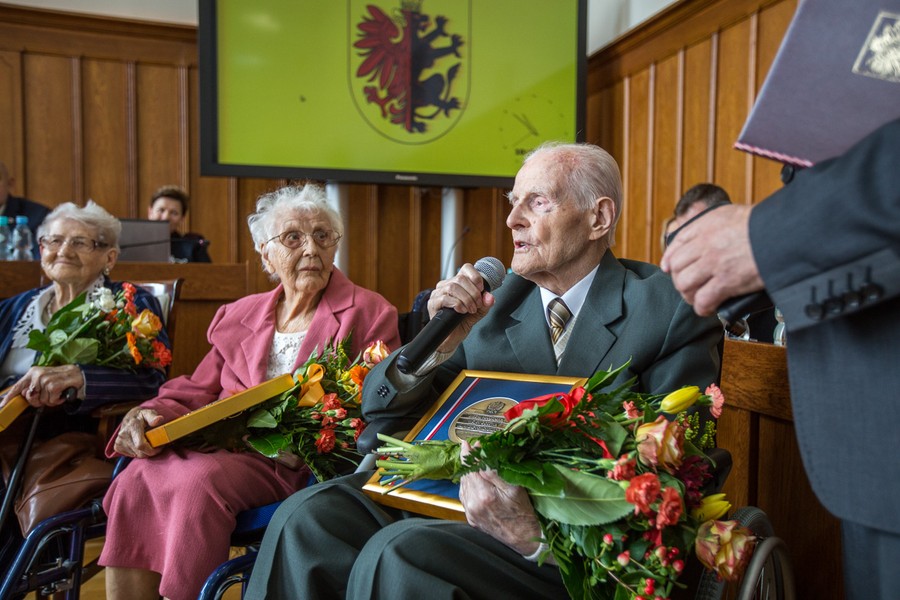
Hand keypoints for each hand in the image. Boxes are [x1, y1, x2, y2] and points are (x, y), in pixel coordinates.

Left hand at [3, 365, 83, 407]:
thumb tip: (25, 396)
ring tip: (57, 393)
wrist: (80, 375)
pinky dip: (58, 400)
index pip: (18, 386)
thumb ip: (33, 388)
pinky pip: (51, 401)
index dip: (9, 397)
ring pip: (42, 401)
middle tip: (48, 396)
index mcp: (33, 373)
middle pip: (30, 397)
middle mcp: (37, 375)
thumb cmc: (62, 379)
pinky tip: (62, 393)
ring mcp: (45, 380)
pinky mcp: (53, 385)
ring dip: (51, 400)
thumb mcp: (45, 381)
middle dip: (39, 401)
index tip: (2, 405)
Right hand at [113, 406, 163, 458]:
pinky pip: (131, 455)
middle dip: (150, 451)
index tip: (160, 446)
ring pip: (136, 455)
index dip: (152, 449)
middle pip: (140, 452)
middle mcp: (123, 434)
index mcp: (132, 426)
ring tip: (147, 443)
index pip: (141, 445)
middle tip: (156, 445)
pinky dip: (137, 452)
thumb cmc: (142, 416)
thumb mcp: (148, 413)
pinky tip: (139, 444)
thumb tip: (159, 419)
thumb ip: (153, 417)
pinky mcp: (117, 446)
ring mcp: (119, 441)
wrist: (129, 418)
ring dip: (144, 452)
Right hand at [427, 264, 495, 352]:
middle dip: (473, 292)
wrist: (452, 338)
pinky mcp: (433, 303)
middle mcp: (446, 285)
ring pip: (453, 287)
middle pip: (460, 278)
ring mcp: (438, 293)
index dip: (476, 276)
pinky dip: (457, 304)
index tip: (482, 289)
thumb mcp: (479, 311)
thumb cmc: (463, 322)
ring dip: (466, 299)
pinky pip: (445, 298)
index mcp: (457, 283)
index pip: (466, 268)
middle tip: (478, 304)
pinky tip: (462, 311)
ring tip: (471, 309)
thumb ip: (485, 303)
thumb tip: (490, 297)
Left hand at [458, 441, 542, 555]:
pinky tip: (475, 481)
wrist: (524, 539)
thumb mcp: (515, 488)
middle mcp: (473, 505)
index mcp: (484, 495)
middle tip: (474, 449)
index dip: (468, 454)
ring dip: (468, 474)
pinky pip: (465, 497)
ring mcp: (471, 513)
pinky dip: (468, 486)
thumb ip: (496, 472)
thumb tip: (482, 456)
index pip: (470, 468)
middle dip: (469, 462)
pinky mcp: (471, 519)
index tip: (467, 443)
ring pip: (464, 486)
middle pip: (465, 476)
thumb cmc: (523, 513)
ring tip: (475, 464)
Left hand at [661, 204, 764, 315]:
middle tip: (690, 286)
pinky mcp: (727, 281)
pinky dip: (703, 307)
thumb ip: (713, 224)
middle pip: (677, 267)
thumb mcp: (731, 214)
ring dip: (689, 295)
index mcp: (706, 225)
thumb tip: (698, 238)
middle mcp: (705, 244)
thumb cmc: (765, 224)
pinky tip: (708, 308)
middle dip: (680, 279)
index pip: (676, 243)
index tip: (670, 268)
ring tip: (698, 298)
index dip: (670, 259)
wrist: (785, 233)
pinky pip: (703, 300)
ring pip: (685, 284)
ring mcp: (714, 263)